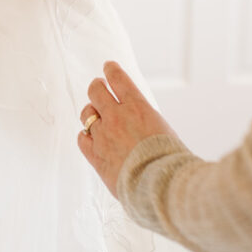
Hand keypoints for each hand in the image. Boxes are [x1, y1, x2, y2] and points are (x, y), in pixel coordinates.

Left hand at [77, 61, 177, 196]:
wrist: (161, 185)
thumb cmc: (169, 159)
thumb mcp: (162, 128)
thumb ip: (144, 119)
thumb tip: (137, 120)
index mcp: (137, 106)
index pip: (118, 79)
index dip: (111, 70)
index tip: (108, 66)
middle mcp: (117, 116)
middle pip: (95, 90)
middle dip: (96, 87)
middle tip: (98, 87)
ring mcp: (103, 135)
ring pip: (86, 113)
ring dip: (91, 112)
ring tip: (95, 114)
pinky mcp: (96, 155)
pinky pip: (82, 138)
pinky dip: (86, 136)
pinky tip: (90, 137)